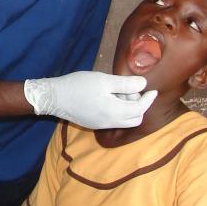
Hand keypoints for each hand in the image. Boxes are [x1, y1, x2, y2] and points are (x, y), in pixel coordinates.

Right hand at [24, 71, 156, 128]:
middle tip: (129, 90)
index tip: (152, 90)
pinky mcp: (93, 124)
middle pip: (135, 119)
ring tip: (117, 92)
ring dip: (128, 109)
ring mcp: (101, 125)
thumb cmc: (78, 85)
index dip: (149, 99)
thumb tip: (143, 84)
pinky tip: (109, 98)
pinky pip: (114, 121)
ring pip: (124, 122)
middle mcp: (110, 122)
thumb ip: (125, 84)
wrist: (53, 97)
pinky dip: (118, 112)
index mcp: (115, 111)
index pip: (140, 109)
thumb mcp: (103, 80)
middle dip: (139, 105)